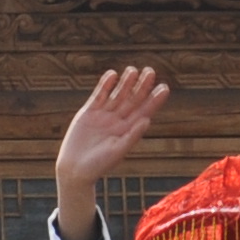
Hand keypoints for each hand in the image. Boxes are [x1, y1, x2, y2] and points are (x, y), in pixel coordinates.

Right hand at [51, 67, 168, 239]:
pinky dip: (105, 85)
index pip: (144, 111)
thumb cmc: (98, 165)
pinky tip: (113, 74)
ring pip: (117, 95)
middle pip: (132, 100)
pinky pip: (99, 95)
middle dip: (141, 86)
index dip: (154, 100)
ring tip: (133, 70)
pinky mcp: (88, 112)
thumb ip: (132, 135)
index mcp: (128, 130)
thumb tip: (147, 120)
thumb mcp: (117, 151)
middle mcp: (117, 121)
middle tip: (150, 71)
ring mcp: (103, 115)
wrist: (74, 170)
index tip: (164, 88)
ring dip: (125, 83)